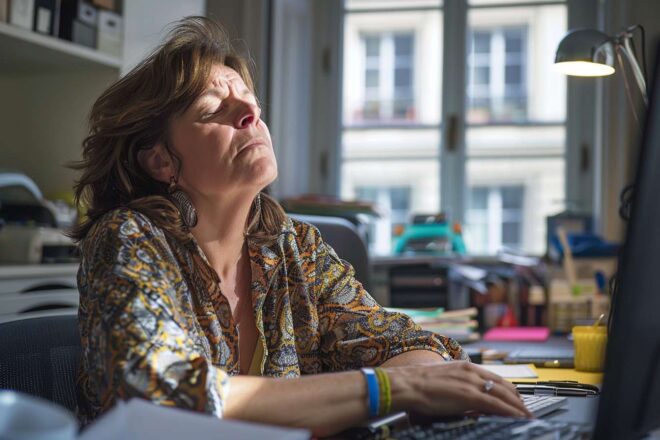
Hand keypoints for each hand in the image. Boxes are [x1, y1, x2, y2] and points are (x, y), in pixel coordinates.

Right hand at [386, 361, 532, 418]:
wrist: (408, 384)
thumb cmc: (418, 384)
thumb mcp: (443, 379)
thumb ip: (458, 385)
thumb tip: (465, 396)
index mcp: (466, 366)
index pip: (495, 377)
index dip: (509, 390)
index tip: (516, 399)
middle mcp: (472, 372)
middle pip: (505, 385)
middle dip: (518, 399)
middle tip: (525, 410)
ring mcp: (472, 383)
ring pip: (504, 394)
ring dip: (518, 407)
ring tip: (527, 416)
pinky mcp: (470, 396)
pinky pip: (497, 404)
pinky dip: (511, 411)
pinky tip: (518, 417)